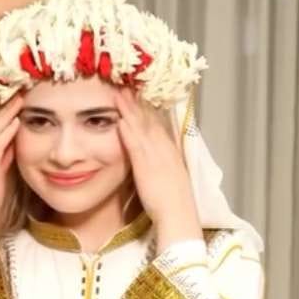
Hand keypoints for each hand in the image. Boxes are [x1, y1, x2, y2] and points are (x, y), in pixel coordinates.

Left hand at [115, 88, 201, 251]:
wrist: (179, 214)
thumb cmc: (172, 203)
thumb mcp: (169, 179)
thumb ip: (160, 167)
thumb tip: (154, 164)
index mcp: (169, 151)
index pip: (157, 124)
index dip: (147, 109)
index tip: (138, 94)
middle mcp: (164, 148)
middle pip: (150, 120)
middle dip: (138, 102)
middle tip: (127, 83)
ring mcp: (156, 155)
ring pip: (142, 126)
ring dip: (130, 109)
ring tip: (119, 92)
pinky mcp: (147, 165)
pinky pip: (135, 143)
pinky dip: (128, 129)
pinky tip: (119, 118)